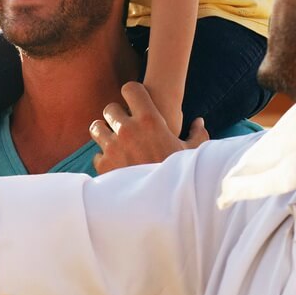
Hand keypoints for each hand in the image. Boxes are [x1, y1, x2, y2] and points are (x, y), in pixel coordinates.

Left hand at [91, 81, 207, 172]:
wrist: (163, 205)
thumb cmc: (181, 175)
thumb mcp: (193, 152)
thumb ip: (197, 134)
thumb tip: (199, 122)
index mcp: (150, 120)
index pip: (130, 89)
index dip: (132, 93)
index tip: (136, 101)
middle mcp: (127, 130)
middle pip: (109, 108)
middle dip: (116, 115)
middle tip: (125, 126)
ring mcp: (112, 148)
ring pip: (96, 127)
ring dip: (104, 132)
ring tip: (115, 141)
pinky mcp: (104, 166)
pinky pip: (97, 154)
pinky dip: (104, 158)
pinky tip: (116, 164)